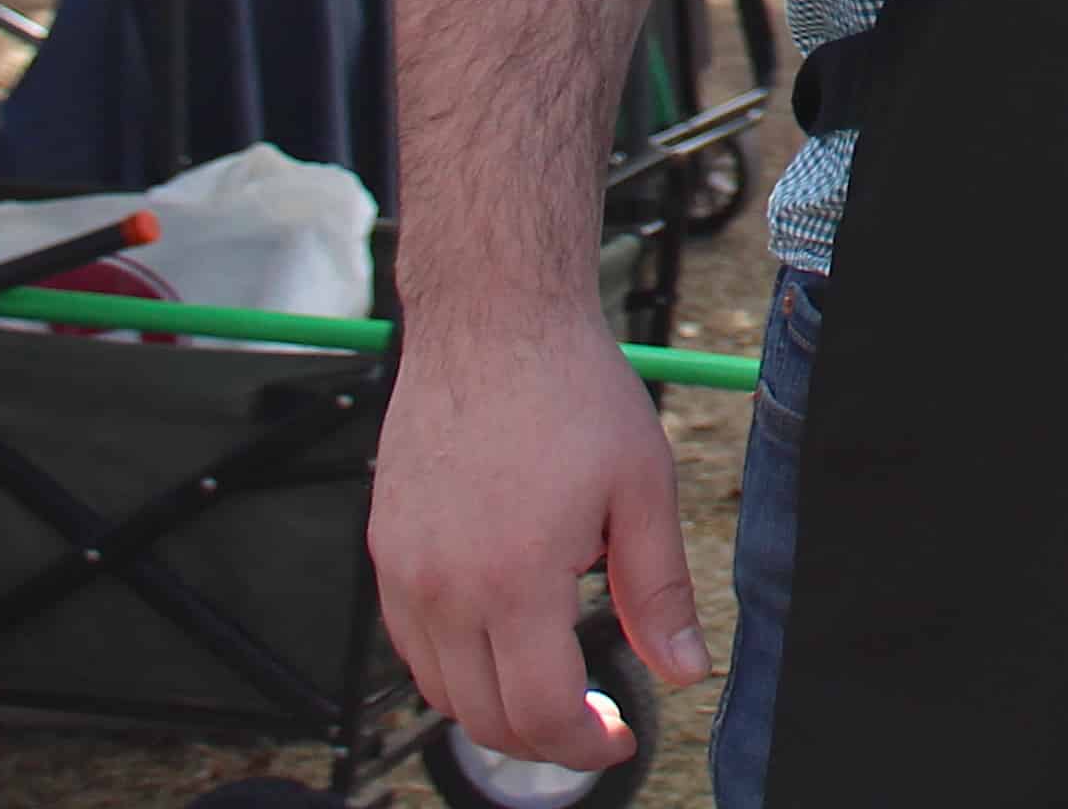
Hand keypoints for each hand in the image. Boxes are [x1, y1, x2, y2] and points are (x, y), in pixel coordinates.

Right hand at [372, 310, 707, 771]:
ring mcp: (402, 569)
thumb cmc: (570, 390)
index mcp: (514, 579)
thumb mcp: (642, 488)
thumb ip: (659, 590)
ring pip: (438, 689)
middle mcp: (444, 586)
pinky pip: (408, 642)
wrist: (491, 320)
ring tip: (549, 681)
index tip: (620, 736)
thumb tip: (685, 670)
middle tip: (592, 719)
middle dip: (545, 738)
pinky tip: (499, 637)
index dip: (586, 745)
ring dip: (494, 707)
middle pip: (484, 716)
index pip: (541, 711)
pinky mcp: (382, 547)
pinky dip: (452, 665)